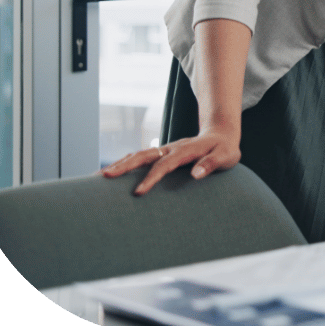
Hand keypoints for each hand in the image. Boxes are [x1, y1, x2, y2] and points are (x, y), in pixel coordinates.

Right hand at [101, 127, 241, 195]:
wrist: (222, 133)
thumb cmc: (225, 149)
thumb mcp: (226, 156)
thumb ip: (212, 163)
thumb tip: (196, 174)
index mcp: (186, 150)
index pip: (165, 164)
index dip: (152, 177)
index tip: (138, 192)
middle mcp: (171, 148)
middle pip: (144, 155)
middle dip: (124, 166)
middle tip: (103, 177)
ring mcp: (165, 149)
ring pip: (138, 154)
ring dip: (119, 164)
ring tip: (98, 176)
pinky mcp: (162, 153)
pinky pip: (141, 157)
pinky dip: (125, 162)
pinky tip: (111, 172)